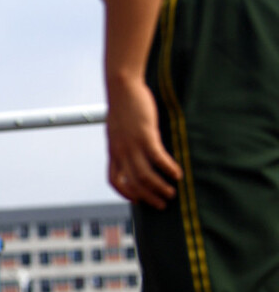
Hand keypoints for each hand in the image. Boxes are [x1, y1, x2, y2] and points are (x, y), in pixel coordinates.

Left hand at [105, 75, 182, 208]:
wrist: (122, 88)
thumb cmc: (123, 106)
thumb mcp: (118, 130)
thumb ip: (123, 143)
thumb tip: (132, 150)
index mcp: (113, 152)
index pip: (114, 180)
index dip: (125, 193)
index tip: (137, 200)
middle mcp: (120, 152)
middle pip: (132, 183)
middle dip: (148, 197)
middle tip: (162, 204)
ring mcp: (132, 144)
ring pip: (144, 175)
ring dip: (159, 187)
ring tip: (171, 193)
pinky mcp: (145, 135)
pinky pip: (157, 158)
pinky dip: (168, 169)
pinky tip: (178, 174)